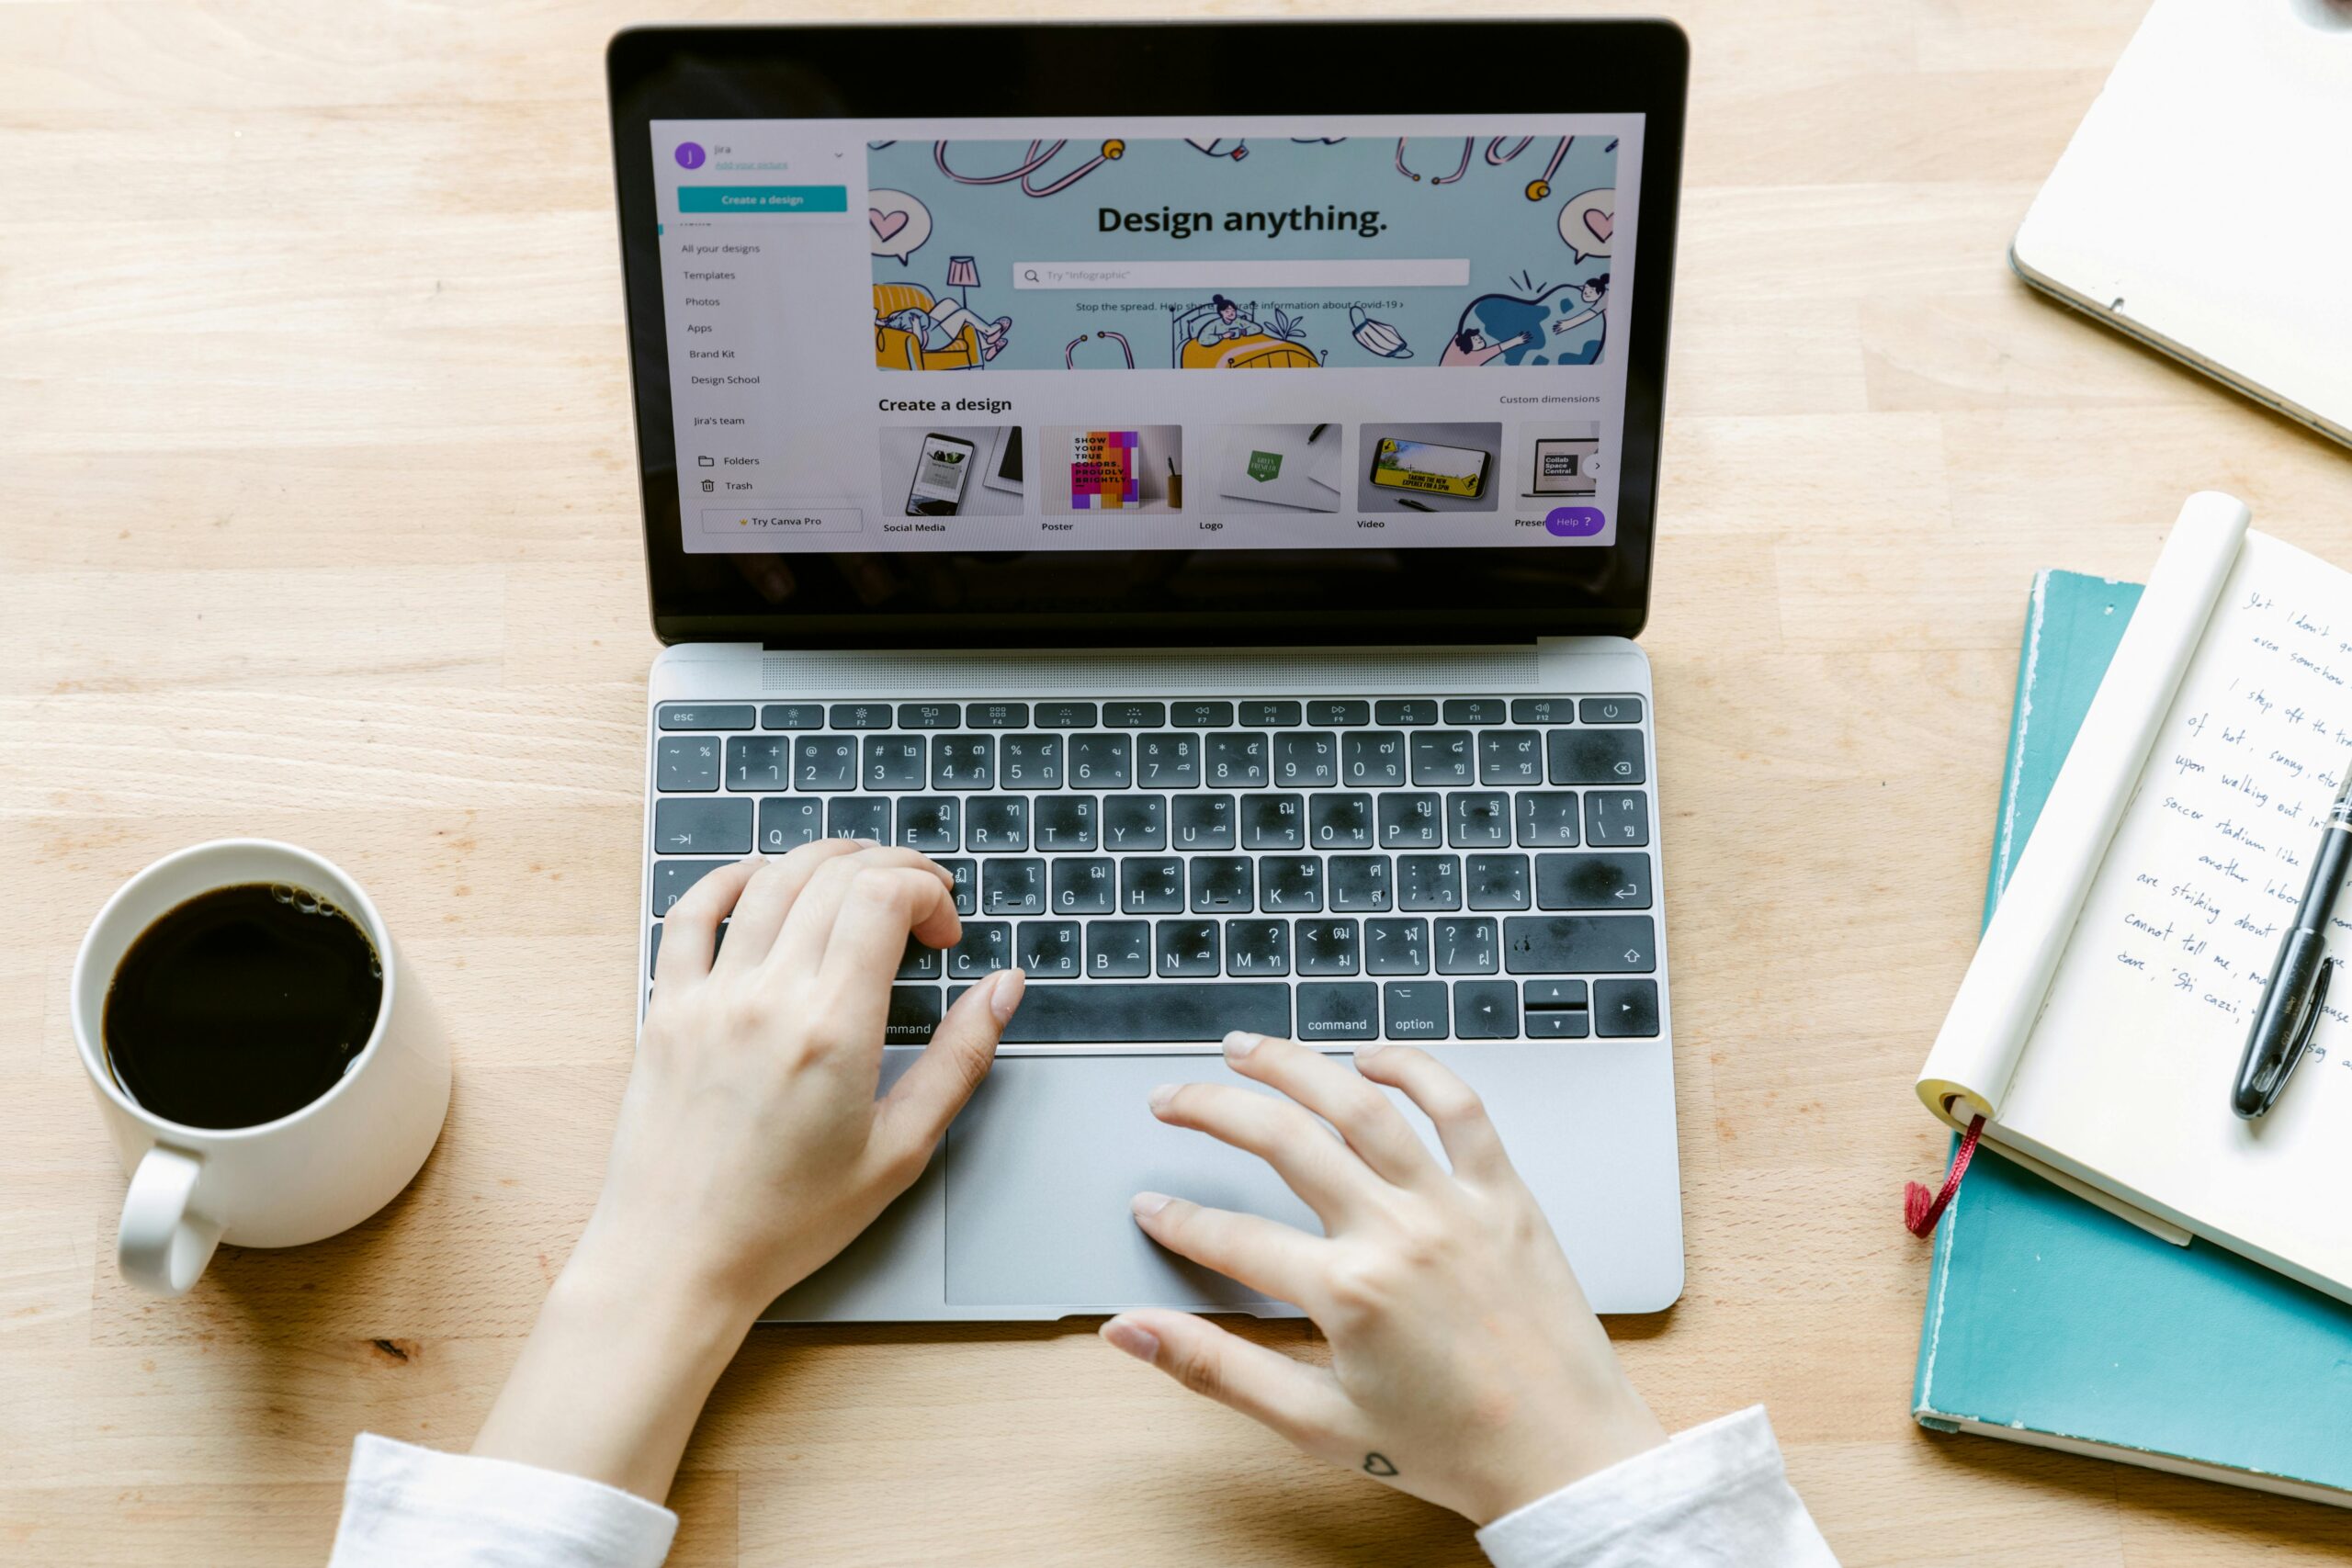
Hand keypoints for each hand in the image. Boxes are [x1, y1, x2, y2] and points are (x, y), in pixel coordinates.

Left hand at [472, 841, 1023, 1498]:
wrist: (678, 1260)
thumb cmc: (787, 1221)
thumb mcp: (900, 1151)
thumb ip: (959, 1059)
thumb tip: (1003, 987)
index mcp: (832, 1029)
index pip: (882, 895)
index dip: (928, 890)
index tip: (945, 932)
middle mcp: (767, 997)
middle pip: (834, 876)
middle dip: (892, 870)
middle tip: (919, 904)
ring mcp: (708, 997)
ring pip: (770, 880)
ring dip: (825, 862)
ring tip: (858, 882)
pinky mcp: (665, 1009)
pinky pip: (691, 914)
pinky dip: (731, 879)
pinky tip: (762, 878)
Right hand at [1099, 1034, 1665, 1524]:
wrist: (1564, 1456)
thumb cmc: (1449, 1448)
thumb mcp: (1316, 1421)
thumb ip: (1216, 1369)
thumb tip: (1132, 1333)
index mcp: (1349, 1293)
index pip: (1231, 1237)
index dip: (1177, 1218)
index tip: (1149, 1204)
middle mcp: (1399, 1233)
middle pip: (1283, 1140)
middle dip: (1212, 1109)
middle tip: (1172, 1099)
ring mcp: (1455, 1205)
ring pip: (1362, 1104)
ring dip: (1295, 1065)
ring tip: (1247, 1048)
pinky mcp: (1506, 1195)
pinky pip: (1460, 1109)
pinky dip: (1416, 1070)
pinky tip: (1373, 1058)